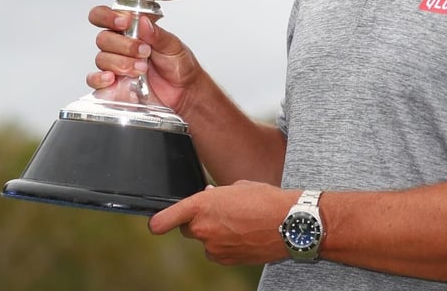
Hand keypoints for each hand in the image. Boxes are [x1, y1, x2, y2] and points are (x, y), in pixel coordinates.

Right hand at [85, 6, 201, 112]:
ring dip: (121, 63)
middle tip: (144, 51)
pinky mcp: (113, 85)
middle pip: (103, 39)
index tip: (124, 22)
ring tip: (141, 68)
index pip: (104, 16)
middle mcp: (119, 47)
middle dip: (124, 45)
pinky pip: (94, 80)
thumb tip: (144, 22)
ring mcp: (115, 65)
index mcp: (131, 31)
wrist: (184, 93)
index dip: (107, 16)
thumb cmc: (178, 67)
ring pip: (101, 58)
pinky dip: (100, 78)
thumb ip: (157, 34)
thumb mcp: (173, 46)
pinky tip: (113, 78)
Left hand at [149, 181, 296, 265]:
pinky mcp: (227, 260)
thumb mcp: (237, 187)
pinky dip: (227, 245)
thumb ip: (215, 195)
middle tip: (221, 213)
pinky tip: (245, 234)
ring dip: (215, 234)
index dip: (159, 222)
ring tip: (240, 223)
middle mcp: (203, 229)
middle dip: (199, 222)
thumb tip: (207, 199)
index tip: (156, 225)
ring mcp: (215, 248)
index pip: (165, 220)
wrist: (290, 223)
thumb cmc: (266, 200)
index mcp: (201, 206)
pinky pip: (219, 252)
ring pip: (206, 241)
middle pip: (188, 229)